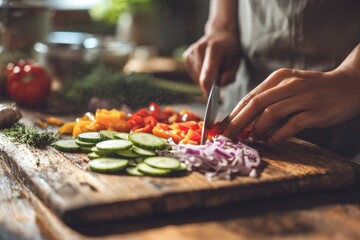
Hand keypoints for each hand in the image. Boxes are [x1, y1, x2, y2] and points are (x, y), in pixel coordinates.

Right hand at [183, 28, 239, 96]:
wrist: (221, 34)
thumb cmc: (229, 50)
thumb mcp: (236, 63)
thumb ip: (229, 76)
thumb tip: (218, 84)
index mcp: (214, 49)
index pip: (206, 75)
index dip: (207, 90)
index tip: (210, 97)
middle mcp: (199, 49)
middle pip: (201, 79)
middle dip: (210, 82)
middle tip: (219, 74)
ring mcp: (190, 52)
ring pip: (196, 78)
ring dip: (204, 78)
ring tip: (213, 68)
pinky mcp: (186, 56)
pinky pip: (192, 74)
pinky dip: (199, 74)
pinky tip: (205, 66)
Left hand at [221, 66, 359, 143]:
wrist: (348, 85)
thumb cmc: (313, 89)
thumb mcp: (288, 87)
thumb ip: (269, 100)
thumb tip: (245, 121)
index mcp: (278, 78)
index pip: (250, 97)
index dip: (233, 114)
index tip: (222, 128)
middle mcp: (289, 85)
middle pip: (256, 104)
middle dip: (238, 122)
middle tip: (228, 137)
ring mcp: (303, 97)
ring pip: (271, 113)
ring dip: (258, 129)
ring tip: (254, 138)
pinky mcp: (316, 111)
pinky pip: (292, 125)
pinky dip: (278, 135)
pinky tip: (272, 141)